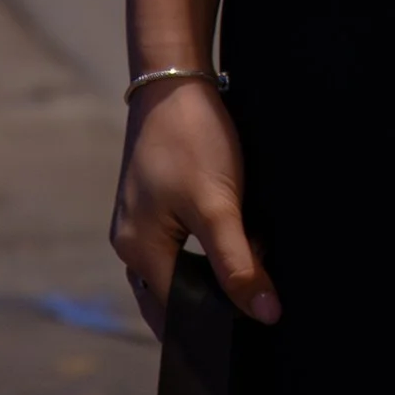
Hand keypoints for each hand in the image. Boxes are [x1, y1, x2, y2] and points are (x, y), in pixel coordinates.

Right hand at [109, 76, 279, 344]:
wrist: (174, 76)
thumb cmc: (190, 138)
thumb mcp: (218, 205)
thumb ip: (238, 263)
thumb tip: (265, 314)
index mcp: (137, 252)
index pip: (176, 312)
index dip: (215, 318)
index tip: (254, 315)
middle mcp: (129, 243)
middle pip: (173, 294)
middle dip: (213, 295)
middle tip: (255, 288)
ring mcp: (138, 221)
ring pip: (178, 267)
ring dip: (212, 267)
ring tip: (249, 253)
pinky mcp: (152, 201)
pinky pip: (178, 242)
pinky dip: (206, 244)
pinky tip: (234, 229)